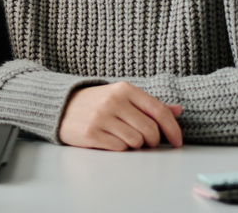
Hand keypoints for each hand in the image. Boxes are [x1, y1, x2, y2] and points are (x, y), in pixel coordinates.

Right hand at [58, 81, 183, 150]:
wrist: (59, 106)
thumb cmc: (95, 102)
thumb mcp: (121, 96)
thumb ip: (148, 104)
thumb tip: (178, 110)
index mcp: (124, 89)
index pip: (159, 110)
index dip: (173, 129)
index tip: (177, 141)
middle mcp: (113, 101)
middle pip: (150, 130)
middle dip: (153, 141)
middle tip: (146, 142)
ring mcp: (101, 117)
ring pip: (136, 141)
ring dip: (135, 145)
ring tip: (125, 138)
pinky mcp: (91, 133)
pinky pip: (120, 148)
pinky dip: (120, 148)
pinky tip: (111, 140)